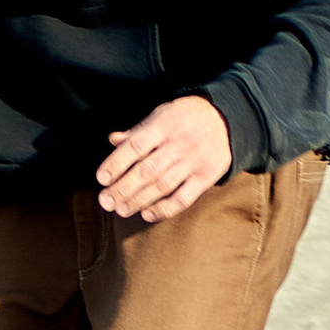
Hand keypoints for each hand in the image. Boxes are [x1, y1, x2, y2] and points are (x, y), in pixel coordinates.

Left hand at [96, 95, 232, 225]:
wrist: (228, 119)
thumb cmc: (186, 118)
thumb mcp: (162, 114)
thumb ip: (138, 131)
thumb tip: (113, 140)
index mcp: (165, 125)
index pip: (136, 146)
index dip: (116, 163)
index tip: (101, 179)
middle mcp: (180, 143)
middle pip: (147, 170)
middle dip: (123, 188)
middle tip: (105, 202)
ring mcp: (194, 161)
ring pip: (162, 186)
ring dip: (139, 201)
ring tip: (120, 210)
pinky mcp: (207, 177)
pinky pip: (183, 198)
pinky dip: (164, 209)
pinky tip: (147, 214)